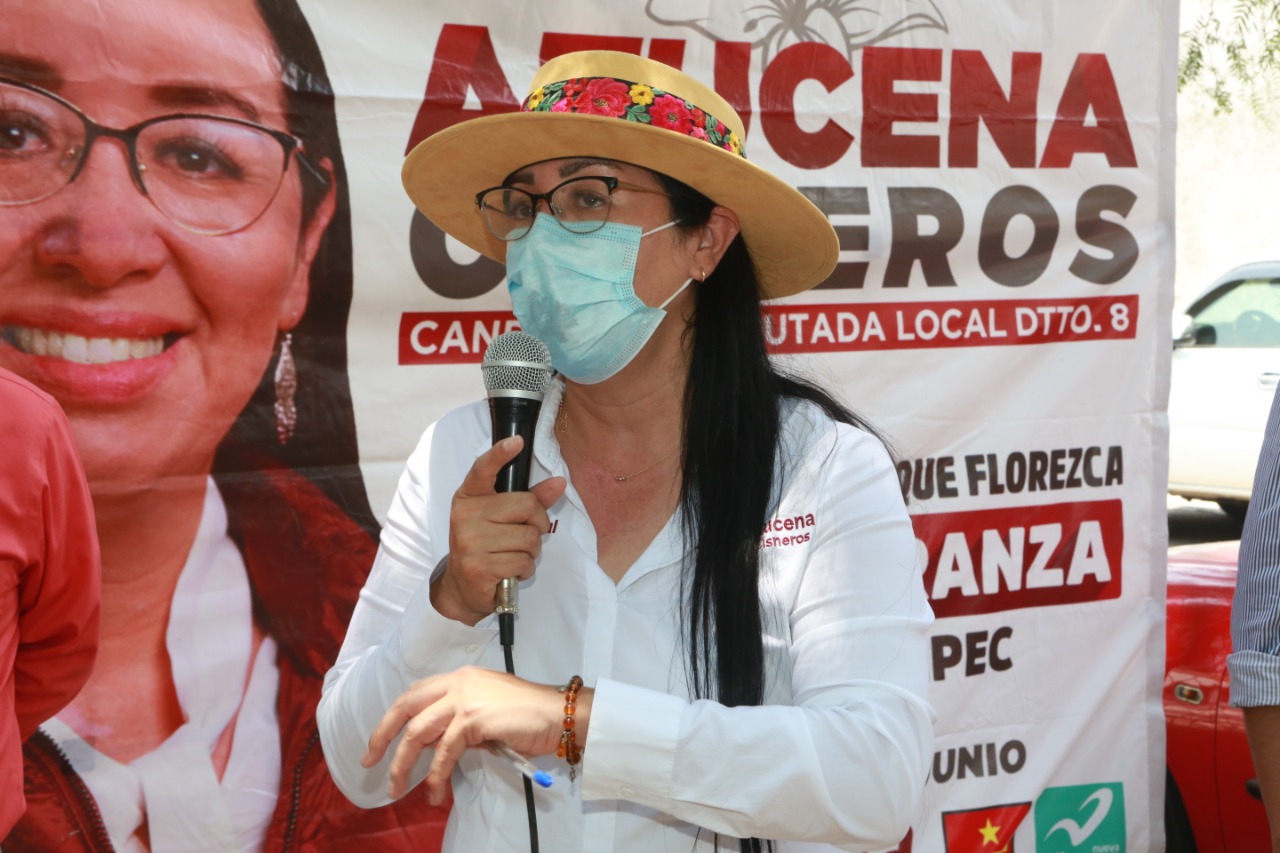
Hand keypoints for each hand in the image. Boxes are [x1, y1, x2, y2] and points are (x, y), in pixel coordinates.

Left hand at [360, 666, 575, 803]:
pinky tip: (436, 792)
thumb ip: (458, 721)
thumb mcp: (486, 711)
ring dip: (404, 764)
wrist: (557, 714)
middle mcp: (458, 682)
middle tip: (369, 763)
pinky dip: (436, 774)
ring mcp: (464, 699)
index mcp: (460, 677)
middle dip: (382, 736)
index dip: (392, 718)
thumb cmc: (528, 715)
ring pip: (418, 732)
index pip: (414, 694)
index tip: (378, 743)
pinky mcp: (473, 719)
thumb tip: (434, 746)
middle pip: (406, 707)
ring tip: (398, 788)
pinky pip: (444, 751)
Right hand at [432, 436, 565, 624]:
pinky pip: (523, 561)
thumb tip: (559, 482)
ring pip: (529, 537)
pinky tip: (511, 570)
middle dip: (538, 523)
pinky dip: (525, 568)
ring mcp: (469, 541)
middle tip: (526, 534)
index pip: (483, 469)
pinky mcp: (478, 566)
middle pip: (526, 505)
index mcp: (469, 496)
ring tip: (513, 554)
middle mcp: (465, 515)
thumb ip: (531, 498)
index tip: (517, 442)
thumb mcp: (503, 518)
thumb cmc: (486, 545)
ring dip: (531, 550)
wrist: (462, 587)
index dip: (500, 454)